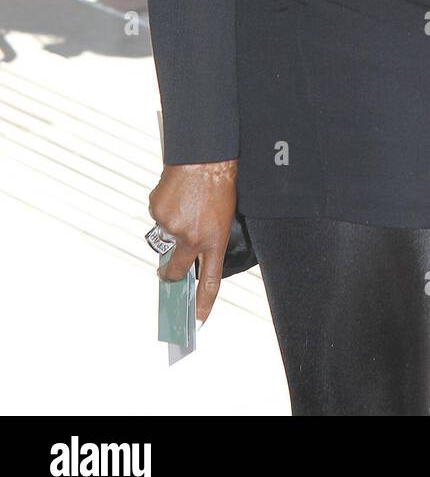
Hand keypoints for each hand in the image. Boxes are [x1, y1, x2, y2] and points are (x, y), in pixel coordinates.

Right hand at [148, 158, 237, 324]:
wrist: (205, 155)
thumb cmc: (221, 181)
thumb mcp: (225, 215)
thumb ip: (209, 236)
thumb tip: (191, 248)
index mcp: (214, 240)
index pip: (210, 282)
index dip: (203, 305)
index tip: (197, 321)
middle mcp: (191, 238)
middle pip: (176, 270)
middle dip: (169, 274)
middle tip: (167, 273)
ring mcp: (171, 226)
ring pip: (166, 236)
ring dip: (173, 223)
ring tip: (186, 200)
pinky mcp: (157, 211)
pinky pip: (158, 215)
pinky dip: (165, 207)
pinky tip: (177, 191)